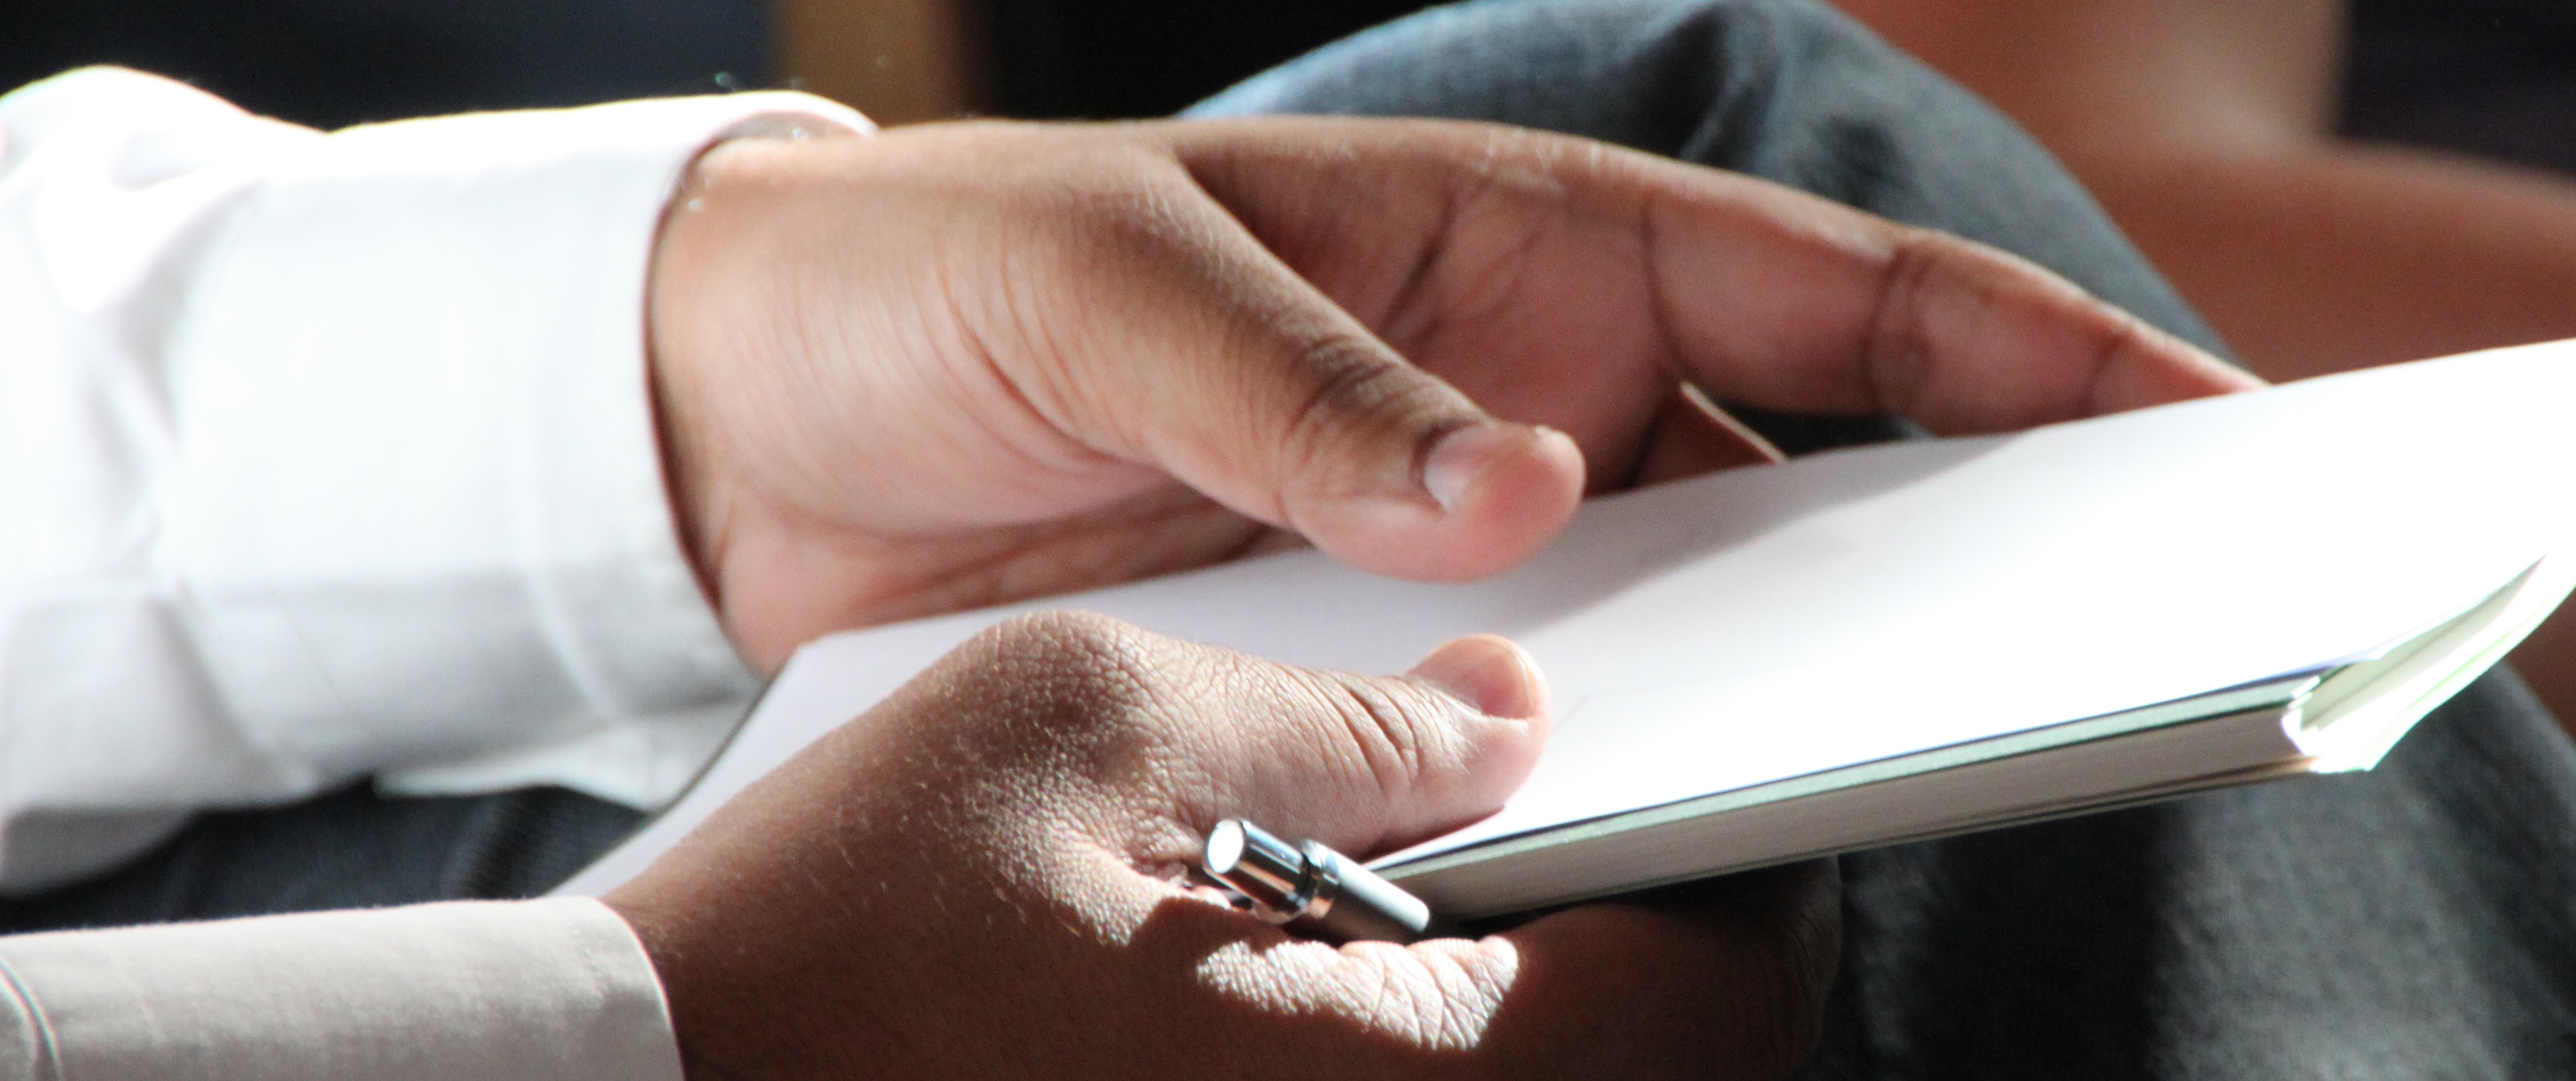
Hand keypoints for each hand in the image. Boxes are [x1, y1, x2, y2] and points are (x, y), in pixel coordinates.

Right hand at [602, 615, 1837, 1078]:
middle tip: (1566, 797)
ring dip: (1534, 992)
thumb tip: (1507, 713)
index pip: (1726, 970)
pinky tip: (1317, 962)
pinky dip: (1412, 1045)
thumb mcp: (1085, 722)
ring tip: (1430, 865)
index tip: (1736, 750)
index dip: (1754, 838)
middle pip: (1661, 1059)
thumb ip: (1341, 715)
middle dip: (1648, 924)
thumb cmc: (821, 944)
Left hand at [648, 116, 2256, 668]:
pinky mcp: (1379, 665)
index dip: (2031, 353)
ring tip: (1948, 766)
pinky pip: (1554, 738)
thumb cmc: (931, 279)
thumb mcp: (1104, 283)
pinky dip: (1630, 789)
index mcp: (1517, 241)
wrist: (740, 425)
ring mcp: (1471, 544)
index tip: (2205, 421)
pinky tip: (1686, 849)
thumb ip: (1301, 384)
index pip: (1829, 294)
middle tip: (2149, 631)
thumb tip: (1517, 498)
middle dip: (1996, 546)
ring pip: (1712, 627)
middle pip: (1827, 478)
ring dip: (1818, 690)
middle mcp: (1535, 393)